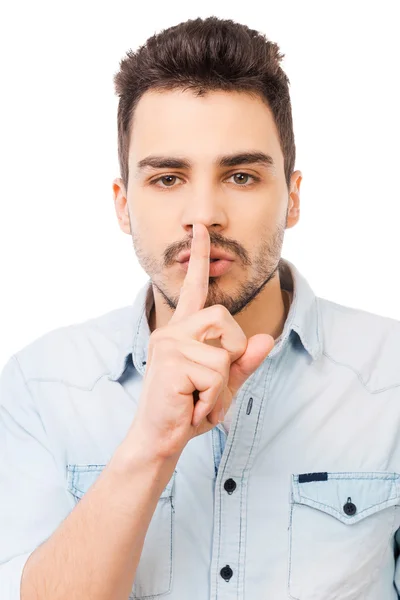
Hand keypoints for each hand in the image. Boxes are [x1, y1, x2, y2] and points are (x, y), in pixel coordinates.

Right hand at [129, 223, 274, 459]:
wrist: (159, 440)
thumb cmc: (188, 410)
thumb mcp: (223, 386)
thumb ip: (243, 363)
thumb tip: (266, 339)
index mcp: (183, 332)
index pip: (194, 289)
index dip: (200, 259)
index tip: (201, 230)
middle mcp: (172, 331)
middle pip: (224, 317)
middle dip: (231, 353)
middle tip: (209, 384)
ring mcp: (169, 343)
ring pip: (224, 351)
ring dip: (221, 384)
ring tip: (198, 399)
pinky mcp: (171, 360)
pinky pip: (217, 372)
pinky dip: (213, 398)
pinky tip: (191, 406)